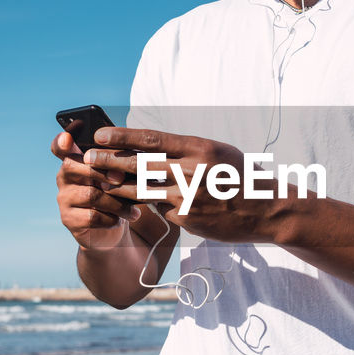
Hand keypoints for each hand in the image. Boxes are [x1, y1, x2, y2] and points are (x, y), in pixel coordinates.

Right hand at [52, 130, 142, 251]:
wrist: (112, 228)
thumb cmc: (116, 195)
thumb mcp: (117, 176)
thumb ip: (115, 167)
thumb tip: (121, 170)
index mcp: (75, 161)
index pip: (60, 148)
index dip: (61, 142)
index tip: (67, 138)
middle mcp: (64, 178)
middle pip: (73, 166)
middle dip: (101, 171)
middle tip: (122, 179)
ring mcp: (64, 199)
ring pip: (90, 194)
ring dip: (116, 202)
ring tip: (133, 209)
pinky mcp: (69, 219)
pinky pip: (91, 217)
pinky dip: (111, 219)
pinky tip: (120, 220)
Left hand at [82, 127, 287, 243]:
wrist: (265, 210)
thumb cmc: (239, 175)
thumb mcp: (216, 152)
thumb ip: (185, 150)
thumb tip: (148, 145)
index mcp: (199, 148)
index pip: (151, 139)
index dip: (122, 136)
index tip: (101, 135)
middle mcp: (191, 171)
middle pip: (140, 164)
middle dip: (110, 161)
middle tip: (88, 158)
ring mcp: (188, 197)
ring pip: (142, 190)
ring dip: (118, 187)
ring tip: (101, 183)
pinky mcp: (186, 219)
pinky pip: (160, 210)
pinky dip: (151, 207)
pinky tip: (142, 205)